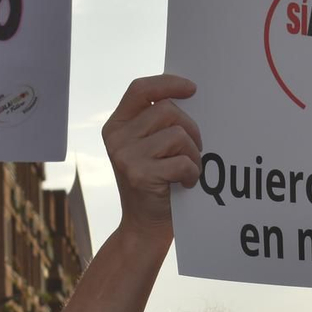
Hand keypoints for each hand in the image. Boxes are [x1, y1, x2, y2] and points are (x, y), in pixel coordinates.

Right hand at [103, 75, 200, 239]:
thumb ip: (157, 123)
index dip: (168, 83)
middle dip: (191, 129)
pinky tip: (186, 183)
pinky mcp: (140, 175)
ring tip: (188, 169)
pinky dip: (192, 172)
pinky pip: (182, 161)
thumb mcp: (148, 148)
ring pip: (178, 134)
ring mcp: (126, 156)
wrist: (143, 228)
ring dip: (193, 153)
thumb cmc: (155, 184)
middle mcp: (116, 138)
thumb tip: (189, 94)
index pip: (140, 90)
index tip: (192, 89)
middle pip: (167, 110)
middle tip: (195, 150)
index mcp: (116, 126)